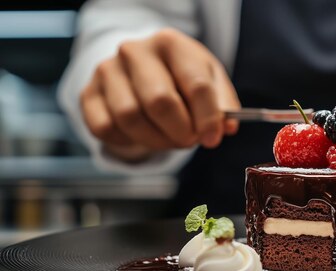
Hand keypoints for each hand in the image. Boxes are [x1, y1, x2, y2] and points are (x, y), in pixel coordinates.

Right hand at [80, 28, 239, 160]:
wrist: (140, 67)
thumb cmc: (181, 76)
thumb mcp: (209, 81)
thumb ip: (223, 105)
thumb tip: (225, 127)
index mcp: (171, 43)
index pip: (195, 84)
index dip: (208, 118)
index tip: (212, 139)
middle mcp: (135, 51)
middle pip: (160, 102)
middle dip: (181, 132)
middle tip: (189, 140)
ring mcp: (107, 70)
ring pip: (131, 118)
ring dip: (156, 140)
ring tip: (169, 139)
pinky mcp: (89, 93)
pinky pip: (106, 128)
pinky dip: (127, 141)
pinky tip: (141, 134)